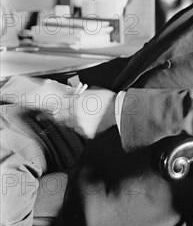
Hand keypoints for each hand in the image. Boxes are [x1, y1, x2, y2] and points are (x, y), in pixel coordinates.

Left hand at [1, 76, 116, 139]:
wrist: (119, 110)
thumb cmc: (107, 99)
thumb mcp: (90, 92)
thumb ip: (77, 96)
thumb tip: (69, 97)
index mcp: (76, 102)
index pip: (57, 107)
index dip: (47, 110)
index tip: (40, 112)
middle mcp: (76, 115)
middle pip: (59, 117)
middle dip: (55, 117)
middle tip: (47, 117)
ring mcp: (81, 125)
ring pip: (69, 125)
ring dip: (70, 121)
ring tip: (78, 117)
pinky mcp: (87, 133)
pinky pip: (79, 131)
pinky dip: (80, 127)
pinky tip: (87, 122)